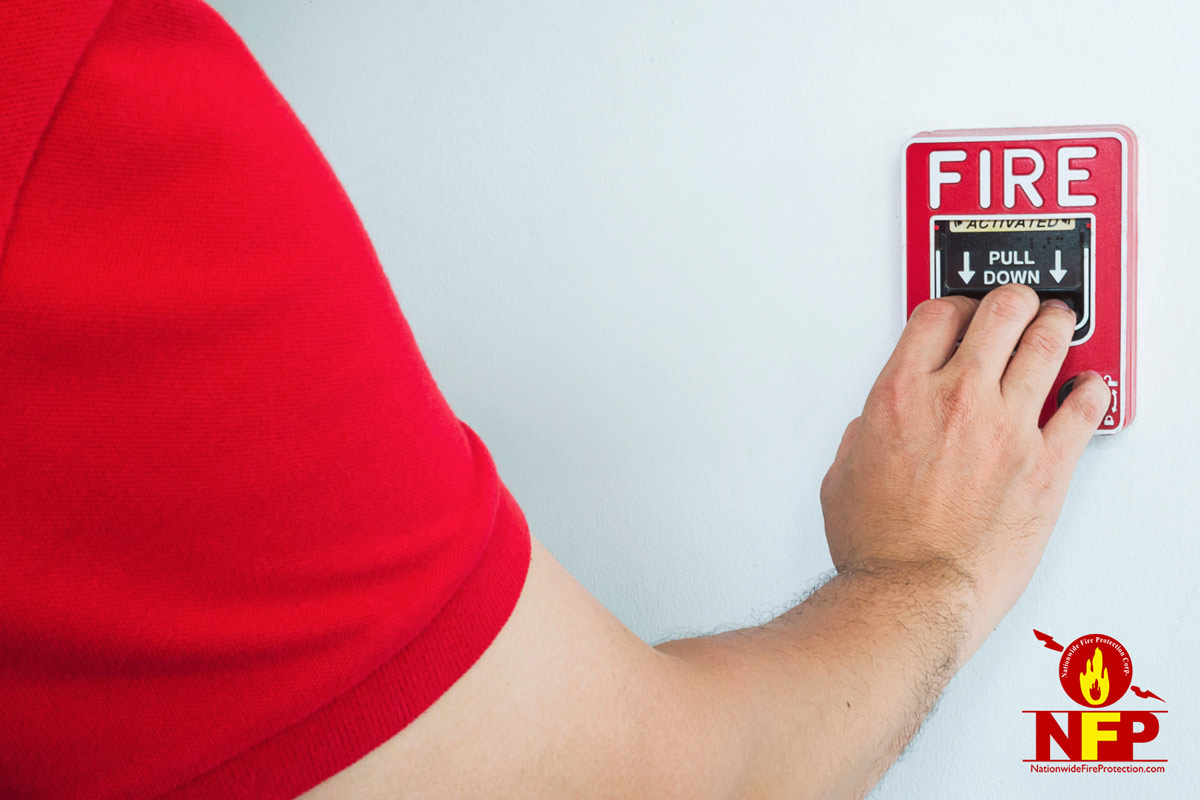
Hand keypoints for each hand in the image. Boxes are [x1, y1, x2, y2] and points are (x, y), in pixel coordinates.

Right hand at [819, 284, 1110, 645]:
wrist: (912, 593)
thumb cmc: (877, 546)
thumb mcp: (842, 475)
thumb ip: (864, 436)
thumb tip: (877, 427)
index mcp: (900, 396)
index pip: (937, 316)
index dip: (951, 306)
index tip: (958, 315)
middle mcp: (956, 400)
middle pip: (999, 313)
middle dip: (1009, 302)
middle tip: (1015, 307)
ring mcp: (1007, 428)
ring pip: (1046, 344)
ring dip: (1052, 326)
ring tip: (1055, 324)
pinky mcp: (1046, 464)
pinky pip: (1084, 408)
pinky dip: (1090, 389)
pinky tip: (1087, 386)